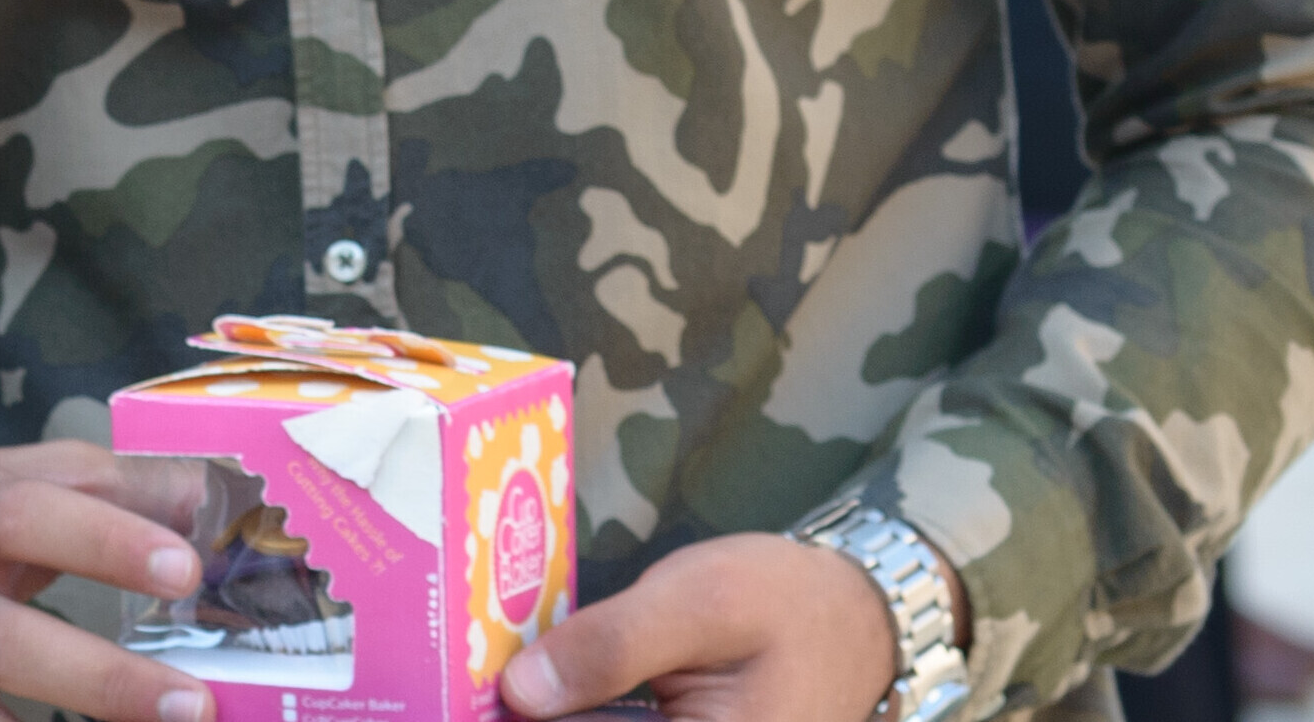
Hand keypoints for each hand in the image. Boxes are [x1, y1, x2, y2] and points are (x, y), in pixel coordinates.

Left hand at [500, 531, 902, 721]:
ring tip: (488, 680)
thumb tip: (519, 694)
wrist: (851, 617)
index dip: (516, 718)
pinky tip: (532, 686)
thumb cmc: (783, 603)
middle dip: (527, 709)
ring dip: (544, 706)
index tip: (461, 698)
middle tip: (465, 683)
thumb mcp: (698, 604)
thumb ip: (610, 649)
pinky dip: (570, 707)